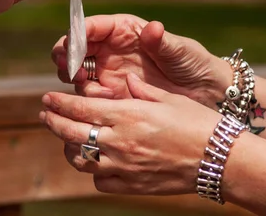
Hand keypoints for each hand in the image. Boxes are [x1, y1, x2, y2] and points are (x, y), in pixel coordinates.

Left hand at [40, 73, 220, 194]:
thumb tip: (125, 79)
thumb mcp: (169, 98)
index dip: (59, 103)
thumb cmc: (198, 122)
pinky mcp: (132, 185)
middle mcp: (120, 141)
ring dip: (69, 148)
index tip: (46, 98)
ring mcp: (124, 166)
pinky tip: (96, 162)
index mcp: (128, 114)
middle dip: (53, 122)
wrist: (221, 160)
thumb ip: (140, 89)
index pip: (80, 107)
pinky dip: (93, 171)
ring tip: (67, 139)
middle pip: (72, 133)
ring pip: (81, 160)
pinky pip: (100, 181)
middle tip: (45, 115)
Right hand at [52, 14, 228, 107]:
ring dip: (74, 78)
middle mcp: (111, 49)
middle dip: (67, 55)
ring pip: (77, 72)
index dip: (78, 33)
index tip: (72, 44)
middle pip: (77, 47)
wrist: (205, 94)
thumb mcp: (181, 51)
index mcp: (125, 30)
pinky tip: (103, 100)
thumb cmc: (194, 63)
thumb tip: (153, 28)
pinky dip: (88, 98)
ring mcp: (109, 72)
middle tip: (69, 67)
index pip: (93, 26)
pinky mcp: (112, 95)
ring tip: (88, 86)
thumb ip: (163, 42)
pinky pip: (90, 95)